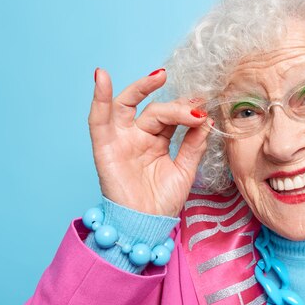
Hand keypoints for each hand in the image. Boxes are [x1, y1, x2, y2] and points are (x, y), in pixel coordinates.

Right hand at [88, 68, 209, 215]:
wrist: (146, 227)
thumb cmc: (162, 201)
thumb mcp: (185, 169)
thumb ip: (193, 144)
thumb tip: (206, 118)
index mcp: (157, 140)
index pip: (172, 117)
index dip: (188, 111)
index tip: (205, 109)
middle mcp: (138, 136)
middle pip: (155, 110)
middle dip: (175, 105)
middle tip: (194, 102)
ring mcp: (121, 140)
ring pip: (128, 105)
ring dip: (141, 88)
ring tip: (159, 77)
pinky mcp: (104, 147)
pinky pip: (97, 119)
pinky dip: (98, 98)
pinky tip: (101, 77)